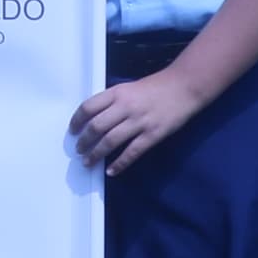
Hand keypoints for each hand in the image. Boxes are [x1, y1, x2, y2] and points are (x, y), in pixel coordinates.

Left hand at [71, 69, 200, 171]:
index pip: (89, 107)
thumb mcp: (129, 87)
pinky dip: (119, 164)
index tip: (72, 130)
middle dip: (84, 141)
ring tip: (88, 162)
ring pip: (110, 141)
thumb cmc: (156, 86)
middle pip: (96, 127)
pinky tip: (111, 171)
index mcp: (117, 92)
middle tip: (79, 150)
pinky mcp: (153, 134)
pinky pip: (132, 152)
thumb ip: (114, 101)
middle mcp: (125, 106)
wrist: (184, 86)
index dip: (77, 120)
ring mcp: (139, 121)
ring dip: (96, 154)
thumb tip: (95, 118)